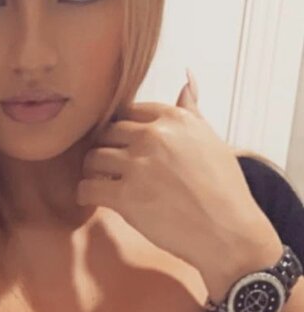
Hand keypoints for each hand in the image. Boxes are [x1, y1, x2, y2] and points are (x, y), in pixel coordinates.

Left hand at [77, 71, 266, 271]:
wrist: (226, 231)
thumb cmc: (223, 189)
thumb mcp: (211, 140)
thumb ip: (191, 111)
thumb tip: (186, 80)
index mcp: (174, 119)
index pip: (128, 112)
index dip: (121, 131)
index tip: (121, 145)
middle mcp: (154, 136)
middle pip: (107, 134)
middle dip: (104, 149)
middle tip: (107, 166)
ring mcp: (137, 165)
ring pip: (92, 158)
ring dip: (92, 171)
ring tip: (100, 182)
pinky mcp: (125, 195)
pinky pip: (87, 187)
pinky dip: (85, 193)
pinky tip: (92, 199)